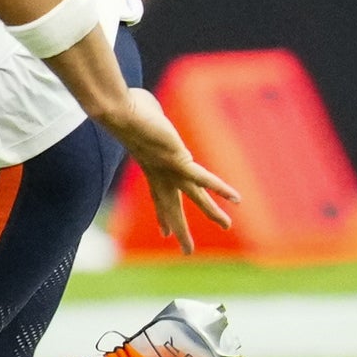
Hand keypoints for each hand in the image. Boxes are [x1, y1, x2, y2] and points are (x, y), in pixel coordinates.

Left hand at [92, 86, 238, 254]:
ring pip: (194, 196)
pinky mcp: (179, 161)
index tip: (164, 232)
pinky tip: (237, 198)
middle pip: (172, 207)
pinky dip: (221, 188)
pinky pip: (203, 178)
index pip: (158, 197)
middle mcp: (160, 173)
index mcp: (151, 166)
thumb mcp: (141, 116)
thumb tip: (146, 105)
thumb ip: (149, 115)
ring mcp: (170, 169)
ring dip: (212, 211)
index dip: (162, 215)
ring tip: (227, 225)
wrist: (119, 112)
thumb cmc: (127, 108)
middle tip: (186, 251)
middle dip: (180, 229)